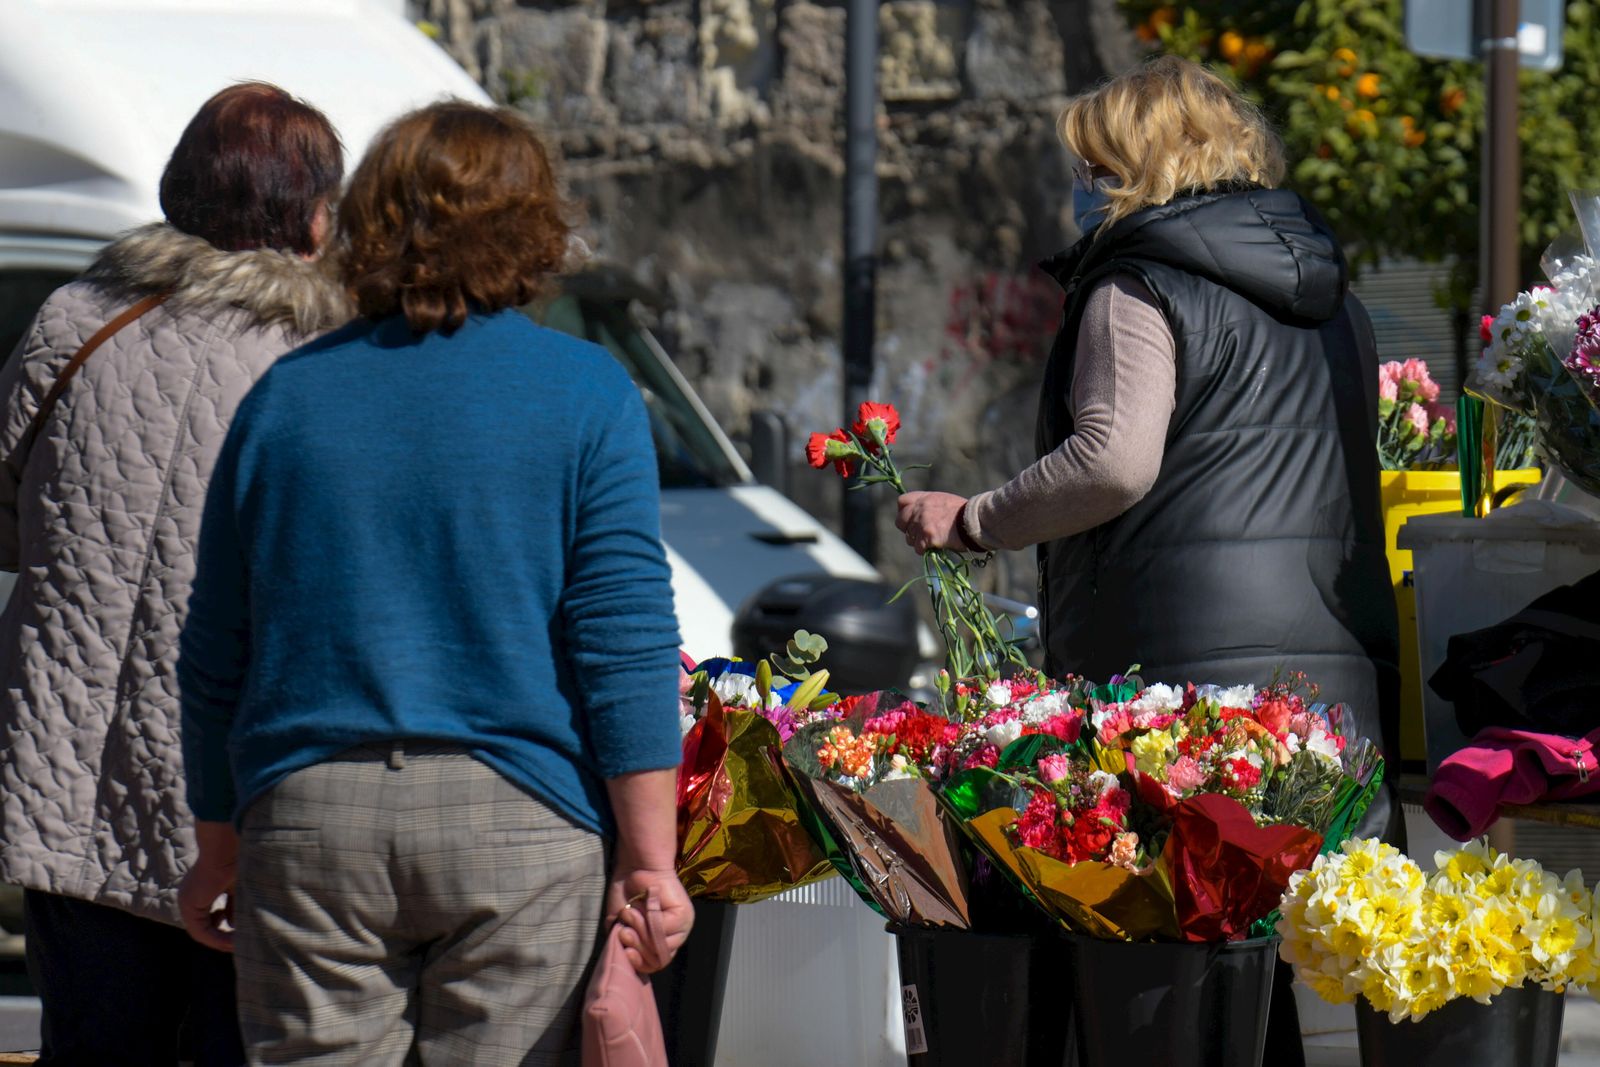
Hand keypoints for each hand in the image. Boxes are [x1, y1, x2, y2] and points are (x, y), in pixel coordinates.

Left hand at [179, 821, 238, 952]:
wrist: (226, 848)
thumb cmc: (237, 861)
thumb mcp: (239, 888)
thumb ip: (237, 906)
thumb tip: (237, 924)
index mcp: (203, 888)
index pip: (213, 913)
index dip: (228, 924)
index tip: (243, 931)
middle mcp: (192, 896)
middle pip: (207, 923)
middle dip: (224, 934)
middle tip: (240, 942)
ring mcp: (188, 902)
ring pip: (203, 930)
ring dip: (221, 940)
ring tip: (238, 944)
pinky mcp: (190, 907)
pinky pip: (201, 932)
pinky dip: (217, 939)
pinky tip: (232, 941)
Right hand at [605, 865, 693, 973]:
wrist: (635, 867)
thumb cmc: (626, 894)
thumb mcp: (621, 925)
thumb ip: (624, 944)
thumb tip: (627, 962)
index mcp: (663, 940)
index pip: (655, 964)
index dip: (639, 963)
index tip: (624, 953)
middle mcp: (677, 935)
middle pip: (659, 959)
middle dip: (637, 947)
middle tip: (624, 931)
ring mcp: (682, 925)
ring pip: (660, 946)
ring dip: (641, 932)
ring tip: (630, 916)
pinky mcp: (683, 914)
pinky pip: (663, 929)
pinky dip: (648, 921)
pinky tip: (644, 907)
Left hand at [895, 491, 967, 553]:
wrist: (974, 520)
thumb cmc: (964, 512)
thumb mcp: (943, 500)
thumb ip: (928, 506)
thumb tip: (920, 516)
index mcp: (924, 498)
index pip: (901, 502)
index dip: (904, 512)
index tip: (910, 519)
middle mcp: (919, 509)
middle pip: (900, 522)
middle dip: (908, 529)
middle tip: (920, 534)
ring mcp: (921, 523)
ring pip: (909, 538)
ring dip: (918, 542)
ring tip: (932, 540)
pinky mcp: (926, 537)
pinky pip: (918, 548)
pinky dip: (925, 550)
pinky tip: (935, 547)